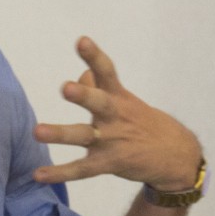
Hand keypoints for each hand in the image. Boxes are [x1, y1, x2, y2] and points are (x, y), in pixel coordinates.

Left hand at [32, 37, 200, 190]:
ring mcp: (112, 141)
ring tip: (37, 131)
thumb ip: (101, 85)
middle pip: (99, 103)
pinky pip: (82, 169)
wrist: (176, 156)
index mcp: (119, 97)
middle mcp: (115, 116)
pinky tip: (38, 174)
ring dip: (61, 134)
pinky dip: (60, 173)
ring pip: (83, 136)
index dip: (95, 57)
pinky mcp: (109, 163)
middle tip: (65, 87)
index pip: (107, 72)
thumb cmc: (144, 122)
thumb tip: (81, 73)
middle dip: (83, 95)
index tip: (82, 41)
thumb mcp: (126, 100)